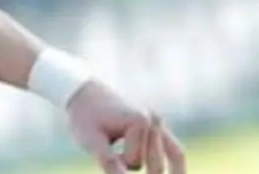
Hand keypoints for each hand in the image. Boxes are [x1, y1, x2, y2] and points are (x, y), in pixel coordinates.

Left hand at [67, 80, 185, 173]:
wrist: (83, 93)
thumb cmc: (84, 117)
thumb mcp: (91, 140)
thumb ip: (109, 163)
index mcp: (139, 121)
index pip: (134, 161)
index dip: (117, 162)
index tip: (102, 150)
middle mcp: (153, 121)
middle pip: (157, 164)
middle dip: (137, 167)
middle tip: (126, 165)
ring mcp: (157, 124)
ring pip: (176, 155)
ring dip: (167, 171)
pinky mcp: (156, 128)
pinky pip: (174, 150)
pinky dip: (174, 166)